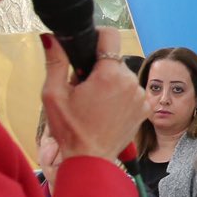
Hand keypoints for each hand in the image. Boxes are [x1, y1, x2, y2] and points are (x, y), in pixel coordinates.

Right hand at [41, 30, 147, 161]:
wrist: (90, 159)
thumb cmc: (70, 130)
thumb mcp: (54, 94)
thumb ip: (55, 62)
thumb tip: (51, 37)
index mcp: (109, 75)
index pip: (109, 36)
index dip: (96, 37)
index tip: (87, 47)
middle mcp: (130, 82)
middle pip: (113, 60)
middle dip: (98, 69)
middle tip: (83, 88)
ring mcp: (140, 96)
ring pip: (123, 76)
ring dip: (110, 83)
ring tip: (94, 102)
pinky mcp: (145, 108)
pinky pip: (132, 92)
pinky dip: (121, 96)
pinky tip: (107, 110)